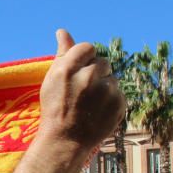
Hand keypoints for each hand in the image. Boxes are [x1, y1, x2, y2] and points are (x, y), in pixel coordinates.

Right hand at [35, 29, 125, 153]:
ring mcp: (106, 91)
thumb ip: (62, 53)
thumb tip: (62, 31)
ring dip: (104, 88)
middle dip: (95, 74)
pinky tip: (98, 112)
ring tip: (90, 105)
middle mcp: (88, 77)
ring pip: (112, 79)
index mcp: (69, 68)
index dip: (84, 60)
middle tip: (82, 93)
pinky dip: (111, 102)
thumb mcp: (53, 79)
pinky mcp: (119, 104)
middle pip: (103, 62)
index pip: (88, 47)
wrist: (65, 141)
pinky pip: (119, 94)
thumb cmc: (55, 108)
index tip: (77, 74)